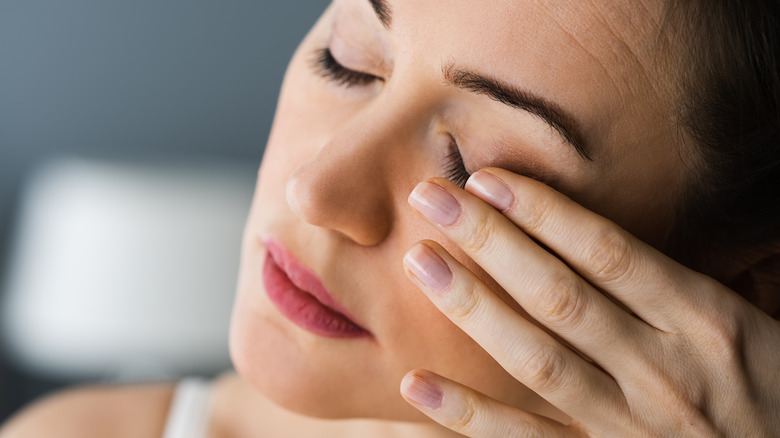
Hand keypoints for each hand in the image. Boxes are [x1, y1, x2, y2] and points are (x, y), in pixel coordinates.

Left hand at [400, 168, 779, 436]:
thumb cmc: (764, 389)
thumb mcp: (744, 324)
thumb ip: (670, 285)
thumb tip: (586, 234)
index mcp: (704, 320)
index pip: (607, 253)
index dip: (542, 212)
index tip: (487, 178)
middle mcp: (663, 369)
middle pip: (559, 295)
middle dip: (490, 241)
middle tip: (430, 198)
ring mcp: (630, 425)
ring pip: (537, 359)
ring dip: (473, 308)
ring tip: (420, 262)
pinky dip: (468, 414)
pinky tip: (416, 382)